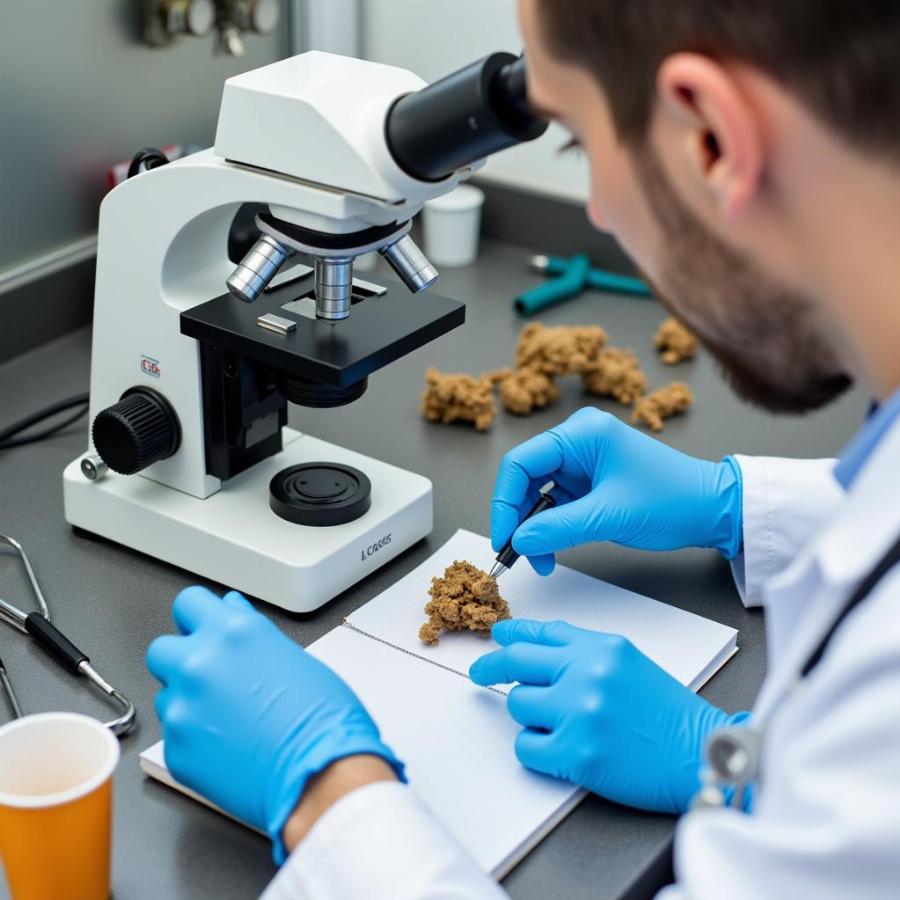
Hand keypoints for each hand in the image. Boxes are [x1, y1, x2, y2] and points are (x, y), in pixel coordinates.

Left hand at [147, 587, 402, 861]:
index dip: (198, 618)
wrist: (320, 775)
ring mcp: (183, 708)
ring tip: (227, 718)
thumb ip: (252, 632)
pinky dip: (194, 739)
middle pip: (162, 649)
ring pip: (166, 694)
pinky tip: (226, 745)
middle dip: (182, 659)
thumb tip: (232, 614)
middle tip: (211, 677)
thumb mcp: (295, 656)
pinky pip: (174, 735)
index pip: (189, 604)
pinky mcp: (176, 749)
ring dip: (188, 701)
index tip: (203, 630)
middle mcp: (200, 664)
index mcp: (234, 633)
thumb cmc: (322, 719)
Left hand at [469, 619, 746, 812]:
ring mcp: (581, 713)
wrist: (701, 755)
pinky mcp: (577, 753)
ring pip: (518, 706)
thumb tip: (527, 642)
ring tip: (561, 725)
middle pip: (517, 663)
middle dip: (493, 668)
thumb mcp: (626, 662)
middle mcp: (589, 673)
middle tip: (481, 674)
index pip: (542, 633)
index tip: (495, 639)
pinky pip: (526, 747)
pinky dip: (536, 751)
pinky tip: (561, 750)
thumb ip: (580, 649)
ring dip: (530, 717)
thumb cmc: (667, 712)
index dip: (511, 636)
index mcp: (602, 647)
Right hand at [491, 406, 741, 574]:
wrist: (712, 510)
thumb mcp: (610, 516)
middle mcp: (577, 442)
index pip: (521, 463)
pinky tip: (550, 551)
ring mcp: (582, 463)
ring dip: (533, 529)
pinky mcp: (589, 484)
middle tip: (514, 554)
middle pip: (525, 479)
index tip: (504, 536)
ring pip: (537, 496)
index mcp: (581, 434)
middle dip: (518, 519)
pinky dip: (549, 530)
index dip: (504, 501)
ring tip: (538, 560)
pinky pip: (555, 506)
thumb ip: (558, 529)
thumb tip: (519, 541)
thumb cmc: (672, 499)